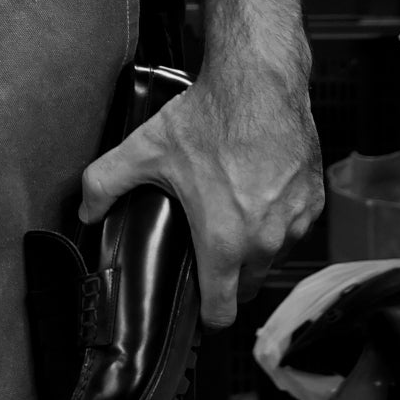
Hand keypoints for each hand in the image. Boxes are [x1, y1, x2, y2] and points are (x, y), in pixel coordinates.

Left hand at [79, 64, 323, 329]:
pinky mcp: (313, 202)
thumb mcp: (145, 150)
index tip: (200, 308)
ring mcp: (295, 222)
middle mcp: (265, 240)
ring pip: (272, 257)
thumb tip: (86, 210)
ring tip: (231, 216)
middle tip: (207, 252)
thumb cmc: (209, 118)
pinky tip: (256, 195)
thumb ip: (105, 183)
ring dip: (255, 248)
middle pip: (248, 286)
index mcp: (224, 241)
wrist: (260, 84)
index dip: (208, 315)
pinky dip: (277, 221)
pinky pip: (293, 229)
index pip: (222, 310)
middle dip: (228, 278)